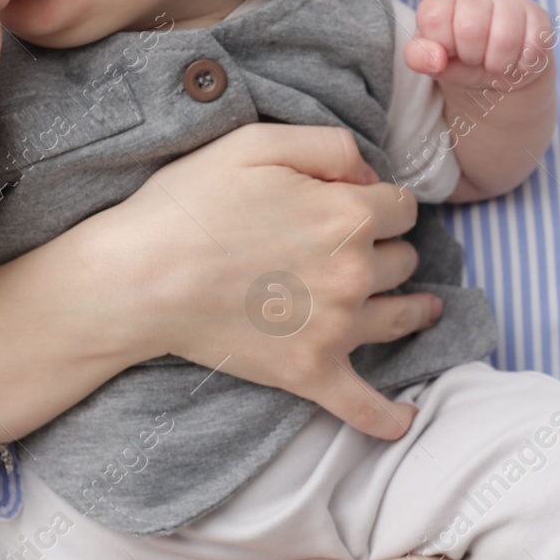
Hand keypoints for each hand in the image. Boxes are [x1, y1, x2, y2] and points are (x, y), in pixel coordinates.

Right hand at [90, 123, 441, 440]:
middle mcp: (354, 273)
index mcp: (348, 214)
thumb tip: (371, 176)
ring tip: (422, 309)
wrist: (137, 279)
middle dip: (386, 248)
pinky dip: (388, 416)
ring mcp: (336, 329)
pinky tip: (405, 418)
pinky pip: (364, 406)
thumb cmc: (190, 204)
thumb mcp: (259, 142)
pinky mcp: (309, 372)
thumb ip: (331, 146)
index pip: (402, 206)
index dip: (382, 200)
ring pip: (401, 315)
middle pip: (403, 258)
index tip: (360, 203)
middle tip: (354, 248)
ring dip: (412, 308)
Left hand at [405, 0, 553, 91]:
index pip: (434, 18)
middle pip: (471, 29)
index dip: (441, 45)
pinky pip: (533, 48)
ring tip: (494, 62)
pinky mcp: (538, 16)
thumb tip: (435, 59)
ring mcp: (511, 0)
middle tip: (474, 58)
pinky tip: (514, 61)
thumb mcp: (433, 60)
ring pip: (505, 39)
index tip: (448, 50)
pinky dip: (521, 67)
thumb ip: (419, 58)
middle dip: (471, 57)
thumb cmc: (459, 57)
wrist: (499, 66)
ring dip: (498, 65)